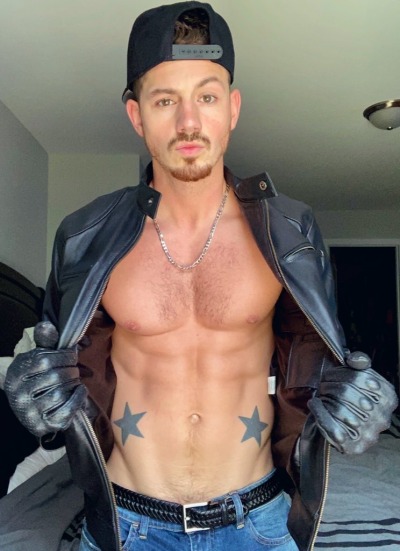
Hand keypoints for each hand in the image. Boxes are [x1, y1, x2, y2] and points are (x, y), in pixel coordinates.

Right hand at [4, 321, 86, 437]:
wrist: (31, 409)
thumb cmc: (38, 378)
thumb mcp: (37, 357)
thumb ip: (45, 342)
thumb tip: (48, 325)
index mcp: (17, 374)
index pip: (44, 359)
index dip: (64, 355)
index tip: (72, 355)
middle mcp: (18, 395)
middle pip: (54, 377)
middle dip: (71, 370)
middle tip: (75, 369)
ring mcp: (29, 412)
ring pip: (59, 394)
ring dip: (73, 384)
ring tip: (74, 380)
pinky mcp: (42, 426)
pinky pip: (65, 411)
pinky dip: (78, 399)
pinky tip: (81, 391)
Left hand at [308, 351, 397, 453]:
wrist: (343, 426)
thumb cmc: (352, 398)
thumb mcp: (360, 376)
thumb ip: (360, 363)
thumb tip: (354, 359)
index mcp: (388, 397)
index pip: (358, 377)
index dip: (339, 373)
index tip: (328, 375)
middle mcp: (382, 418)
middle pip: (347, 392)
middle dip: (329, 386)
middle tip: (322, 386)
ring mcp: (369, 434)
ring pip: (339, 409)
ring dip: (324, 399)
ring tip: (320, 396)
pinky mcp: (354, 447)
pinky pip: (332, 428)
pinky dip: (319, 414)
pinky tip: (314, 405)